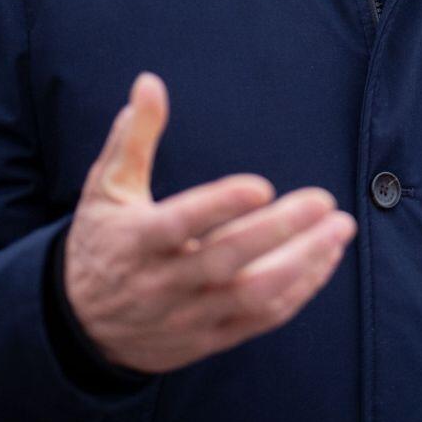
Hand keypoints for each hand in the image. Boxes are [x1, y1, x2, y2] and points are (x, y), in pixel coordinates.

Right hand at [63, 72, 357, 374]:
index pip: (180, 223)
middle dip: (280, 231)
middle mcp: (162, 282)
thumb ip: (133, 138)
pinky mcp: (209, 339)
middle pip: (226, 259)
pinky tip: (326, 259)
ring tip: (340, 230)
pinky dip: (299, 291)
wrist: (82, 328)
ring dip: (303, 263)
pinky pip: (262, 319)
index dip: (220, 206)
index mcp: (135, 241)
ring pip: (252, 295)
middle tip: (325, 202)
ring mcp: (187, 315)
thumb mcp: (106, 189)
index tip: (262, 185)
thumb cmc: (102, 241)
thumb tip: (149, 82)